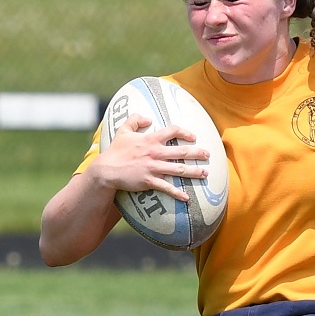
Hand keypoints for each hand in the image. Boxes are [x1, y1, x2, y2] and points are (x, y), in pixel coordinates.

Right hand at [93, 113, 208, 201]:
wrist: (106, 170)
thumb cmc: (115, 151)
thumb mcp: (122, 131)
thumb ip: (134, 120)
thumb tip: (147, 118)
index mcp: (150, 140)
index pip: (172, 131)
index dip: (185, 132)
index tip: (194, 137)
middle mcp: (155, 153)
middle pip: (181, 152)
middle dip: (197, 153)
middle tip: (208, 155)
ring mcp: (153, 167)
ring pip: (178, 169)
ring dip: (194, 172)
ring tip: (205, 173)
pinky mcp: (149, 181)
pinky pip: (167, 187)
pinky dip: (177, 193)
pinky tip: (187, 197)